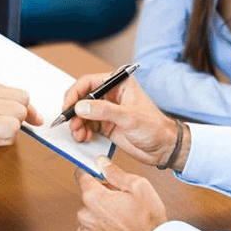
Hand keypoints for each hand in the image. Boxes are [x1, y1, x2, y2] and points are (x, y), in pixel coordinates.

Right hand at [63, 73, 187, 169]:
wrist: (163, 148)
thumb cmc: (154, 127)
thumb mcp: (129, 117)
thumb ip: (103, 110)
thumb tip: (80, 106)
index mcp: (118, 83)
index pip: (88, 83)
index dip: (74, 94)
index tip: (67, 107)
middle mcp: (110, 95)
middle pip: (82, 99)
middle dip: (74, 112)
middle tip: (71, 125)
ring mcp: (107, 110)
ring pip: (82, 113)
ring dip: (77, 124)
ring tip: (78, 135)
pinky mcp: (105, 125)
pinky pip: (87, 126)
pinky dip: (82, 132)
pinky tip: (84, 138)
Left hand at [75, 158, 166, 230]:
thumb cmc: (149, 220)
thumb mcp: (139, 186)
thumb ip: (115, 173)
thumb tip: (101, 162)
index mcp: (94, 197)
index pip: (81, 176)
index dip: (90, 172)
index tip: (96, 173)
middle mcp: (85, 215)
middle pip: (88, 196)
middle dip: (101, 195)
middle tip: (121, 200)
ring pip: (89, 214)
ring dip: (100, 213)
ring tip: (121, 217)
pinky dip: (100, 229)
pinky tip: (116, 230)